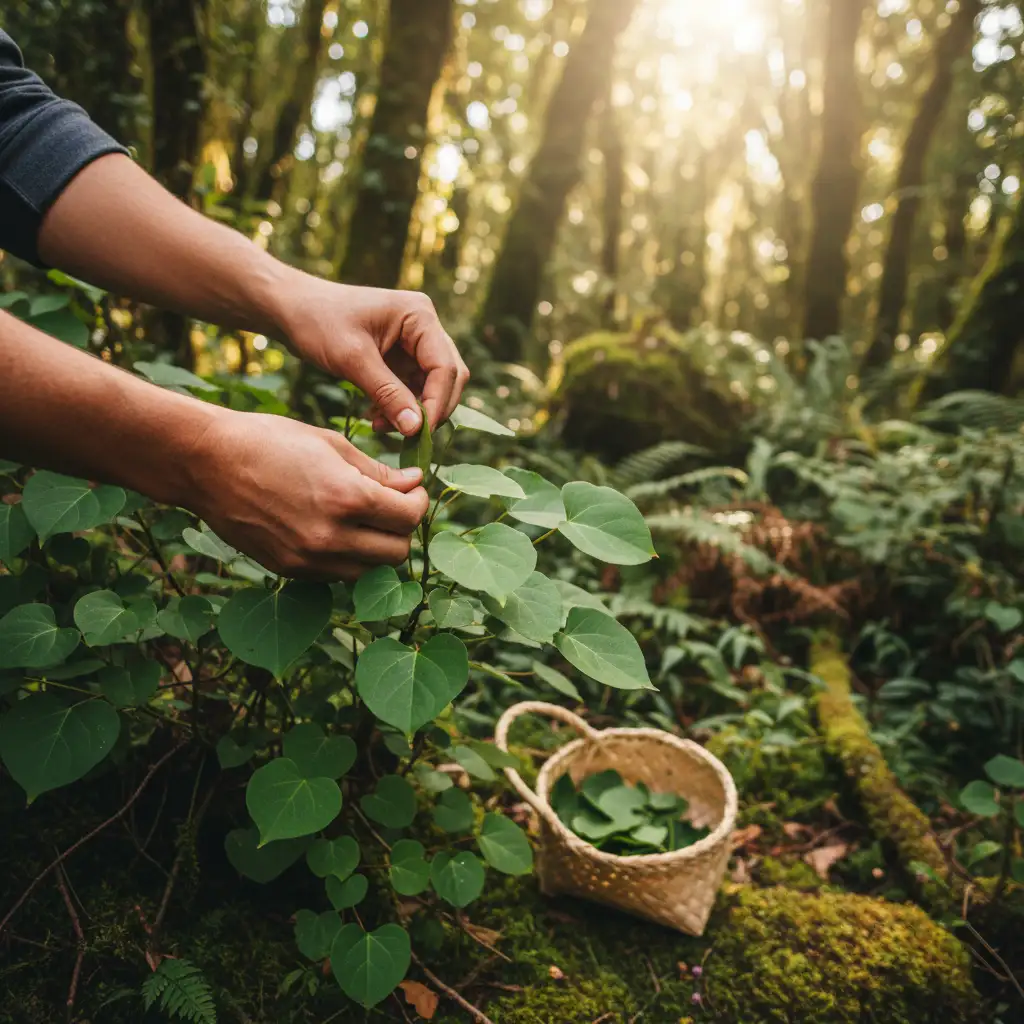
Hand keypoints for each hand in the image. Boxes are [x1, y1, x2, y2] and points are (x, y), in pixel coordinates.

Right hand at [187, 410, 428, 580]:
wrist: (207, 462)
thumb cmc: (270, 441)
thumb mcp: (331, 445)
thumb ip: (378, 472)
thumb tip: (414, 484)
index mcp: (347, 498)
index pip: (408, 518)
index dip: (418, 503)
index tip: (412, 490)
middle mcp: (331, 537)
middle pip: (397, 553)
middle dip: (402, 530)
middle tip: (394, 507)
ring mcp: (308, 559)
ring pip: (369, 572)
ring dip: (377, 549)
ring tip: (367, 520)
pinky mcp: (289, 570)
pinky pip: (337, 575)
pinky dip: (348, 558)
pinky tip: (337, 530)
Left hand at [279, 278, 469, 434]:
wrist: (290, 309)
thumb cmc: (318, 322)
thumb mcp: (353, 360)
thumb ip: (388, 394)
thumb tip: (417, 429)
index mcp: (419, 315)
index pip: (445, 367)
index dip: (437, 403)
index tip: (419, 433)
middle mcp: (424, 325)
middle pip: (448, 377)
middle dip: (430, 409)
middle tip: (406, 436)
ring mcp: (414, 341)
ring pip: (432, 386)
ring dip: (413, 411)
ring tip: (381, 426)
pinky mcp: (401, 355)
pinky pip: (412, 387)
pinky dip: (400, 406)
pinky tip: (376, 417)